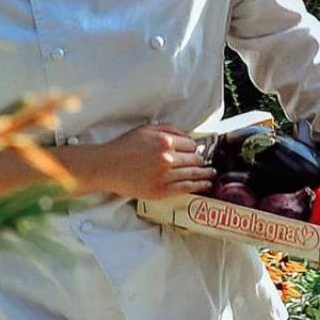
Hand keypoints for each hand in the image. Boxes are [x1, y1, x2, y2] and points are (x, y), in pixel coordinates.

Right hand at [77, 124, 215, 199]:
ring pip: (193, 174)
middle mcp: (168, 158)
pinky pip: (185, 188)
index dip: (194, 148)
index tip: (195, 151)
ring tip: (211, 174)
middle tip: (205, 163)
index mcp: (165, 141)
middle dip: (200, 160)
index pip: (191, 144)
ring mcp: (165, 176)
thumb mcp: (146, 129)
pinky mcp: (161, 190)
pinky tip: (205, 185)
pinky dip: (198, 186)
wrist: (108, 166)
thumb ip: (168, 129)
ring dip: (205, 174)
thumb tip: (188, 136)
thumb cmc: (125, 146)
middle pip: (194, 159)